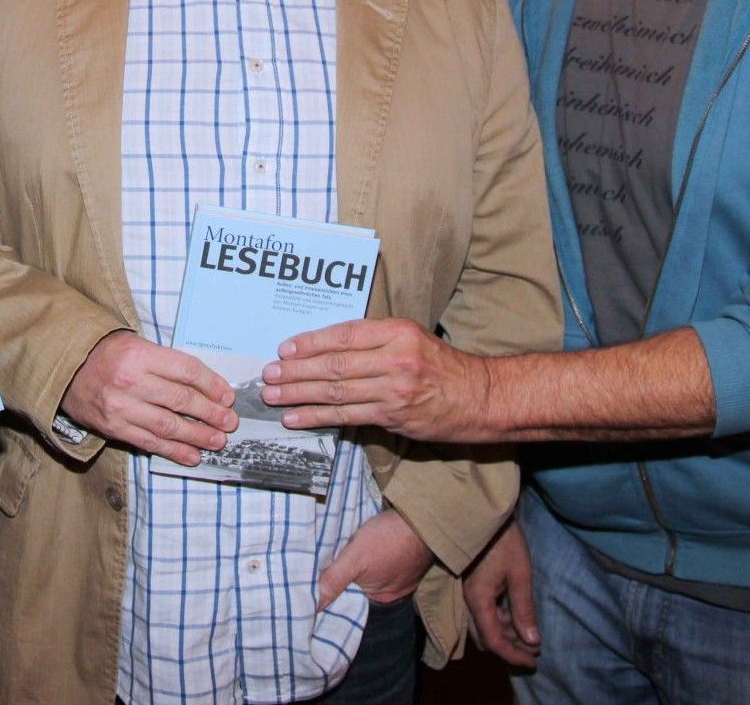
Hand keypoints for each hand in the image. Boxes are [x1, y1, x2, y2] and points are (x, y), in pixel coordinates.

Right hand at [61, 330, 236, 464]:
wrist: (66, 370)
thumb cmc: (109, 355)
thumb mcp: (137, 345)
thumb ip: (166, 364)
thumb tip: (206, 388)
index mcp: (140, 354)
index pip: (186, 371)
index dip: (211, 385)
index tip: (227, 397)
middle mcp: (131, 381)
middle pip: (180, 400)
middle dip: (210, 413)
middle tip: (229, 422)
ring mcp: (121, 407)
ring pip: (168, 425)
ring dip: (197, 436)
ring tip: (217, 441)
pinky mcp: (114, 428)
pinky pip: (149, 442)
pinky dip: (174, 451)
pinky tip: (193, 456)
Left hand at [260, 318, 487, 441]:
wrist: (479, 398)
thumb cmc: (443, 367)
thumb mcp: (413, 338)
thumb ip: (376, 340)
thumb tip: (329, 347)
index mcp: (397, 332)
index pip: (344, 335)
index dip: (311, 342)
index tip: (285, 348)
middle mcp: (395, 358)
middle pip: (335, 364)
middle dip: (296, 370)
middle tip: (269, 375)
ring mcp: (394, 389)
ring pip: (336, 391)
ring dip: (299, 395)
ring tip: (273, 397)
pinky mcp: (393, 416)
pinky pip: (347, 416)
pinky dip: (318, 417)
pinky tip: (297, 418)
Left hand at [318, 508, 431, 610]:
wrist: (421, 515)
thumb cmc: (389, 538)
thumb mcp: (355, 557)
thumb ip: (334, 579)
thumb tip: (314, 604)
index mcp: (380, 597)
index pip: (350, 595)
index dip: (335, 584)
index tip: (320, 574)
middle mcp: (393, 590)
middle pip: (360, 582)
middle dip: (347, 570)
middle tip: (330, 556)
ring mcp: (403, 574)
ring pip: (371, 569)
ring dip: (361, 559)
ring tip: (346, 545)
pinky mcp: (407, 556)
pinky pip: (384, 558)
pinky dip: (374, 551)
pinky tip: (366, 539)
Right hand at [464, 518, 539, 667]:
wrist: (484, 514)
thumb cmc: (504, 541)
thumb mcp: (520, 574)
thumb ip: (524, 609)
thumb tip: (532, 641)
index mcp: (479, 600)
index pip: (493, 641)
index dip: (513, 656)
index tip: (534, 661)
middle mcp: (470, 602)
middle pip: (486, 638)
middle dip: (510, 649)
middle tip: (534, 653)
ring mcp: (470, 594)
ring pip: (485, 627)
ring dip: (506, 636)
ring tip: (530, 637)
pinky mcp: (474, 587)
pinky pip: (485, 615)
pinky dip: (501, 622)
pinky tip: (518, 618)